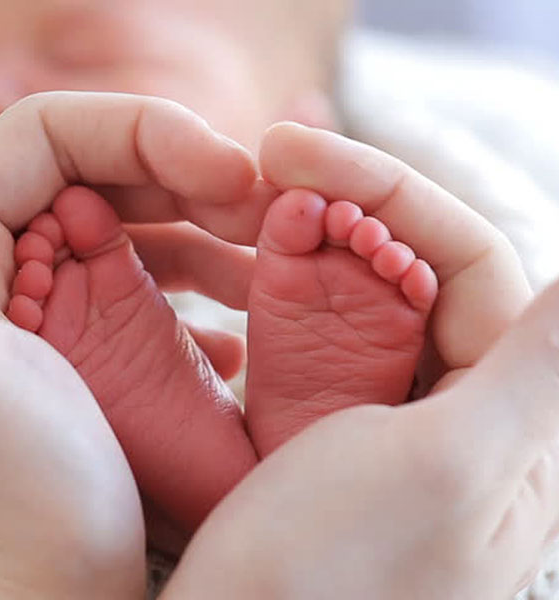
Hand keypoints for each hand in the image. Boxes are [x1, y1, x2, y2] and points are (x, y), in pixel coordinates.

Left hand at [0, 93, 272, 595]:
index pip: (51, 137)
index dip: (146, 131)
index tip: (228, 170)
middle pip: (104, 174)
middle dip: (190, 177)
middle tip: (264, 209)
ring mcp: (51, 314)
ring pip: (136, 229)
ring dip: (207, 234)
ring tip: (264, 272)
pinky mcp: (95, 356)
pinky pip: (153, 292)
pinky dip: (202, 296)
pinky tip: (235, 338)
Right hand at [161, 124, 551, 598]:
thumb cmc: (326, 579)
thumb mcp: (449, 463)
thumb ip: (543, 365)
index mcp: (511, 422)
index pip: (474, 264)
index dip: (395, 196)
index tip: (303, 155)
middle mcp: (459, 416)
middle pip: (418, 273)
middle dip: (348, 211)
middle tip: (272, 169)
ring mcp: (389, 425)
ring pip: (363, 302)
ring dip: (309, 247)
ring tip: (253, 210)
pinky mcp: (330, 436)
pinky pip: (318, 341)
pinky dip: (282, 296)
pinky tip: (245, 275)